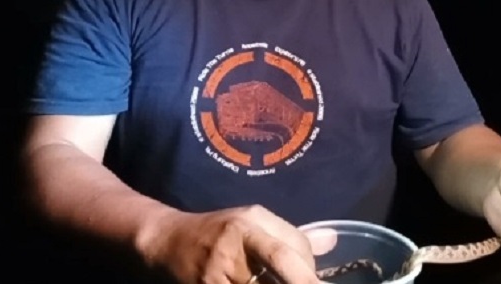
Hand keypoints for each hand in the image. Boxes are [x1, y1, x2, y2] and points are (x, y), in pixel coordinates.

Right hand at [143, 204, 318, 283]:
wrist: (167, 241)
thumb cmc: (218, 232)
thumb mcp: (253, 222)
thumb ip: (292, 235)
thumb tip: (332, 240)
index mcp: (250, 222)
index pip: (290, 248)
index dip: (308, 272)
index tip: (318, 283)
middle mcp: (235, 243)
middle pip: (279, 266)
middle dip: (301, 280)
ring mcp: (218, 271)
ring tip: (270, 281)